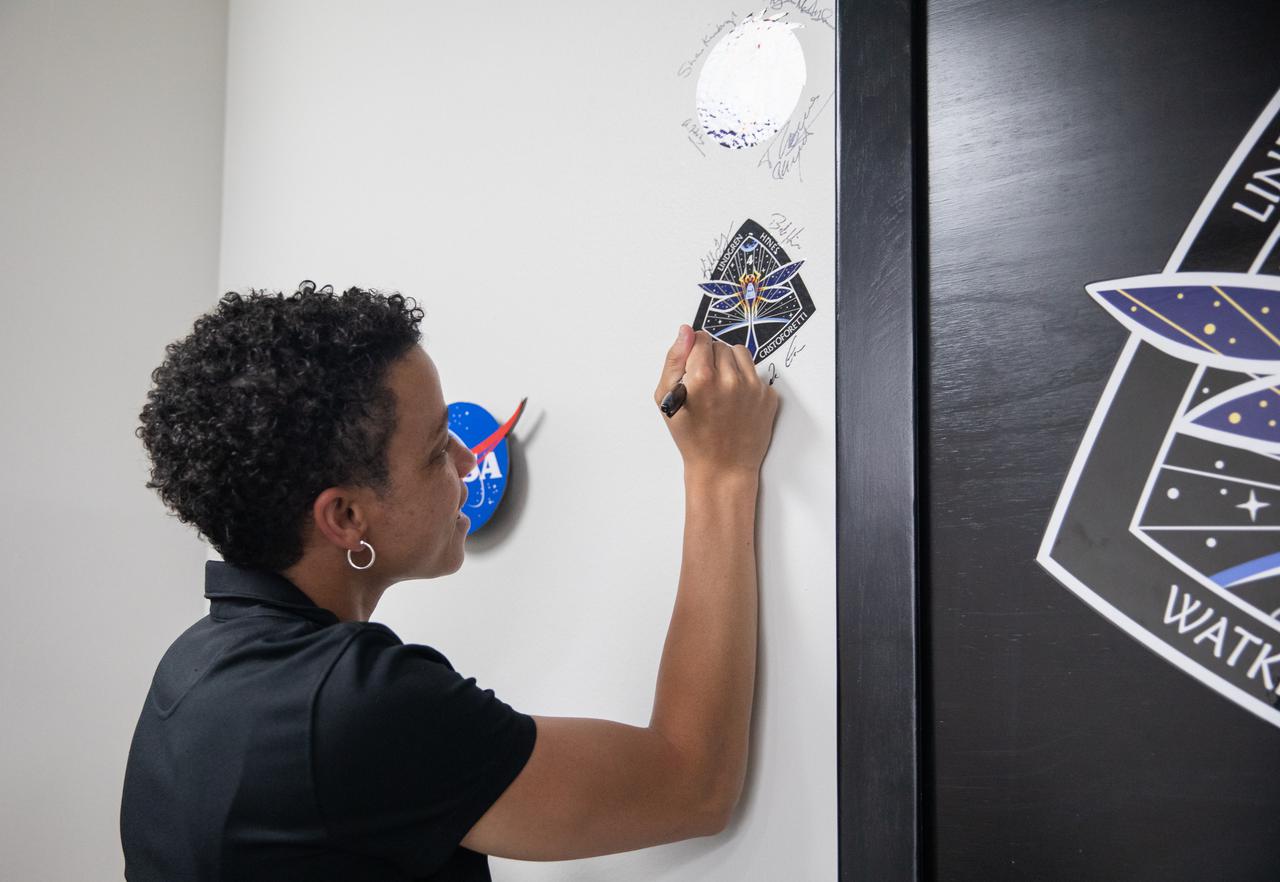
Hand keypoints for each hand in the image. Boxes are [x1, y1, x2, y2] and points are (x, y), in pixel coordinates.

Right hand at [654, 327, 778, 477]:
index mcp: (702, 377)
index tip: (693, 365)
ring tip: (721, 387)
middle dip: (711, 358)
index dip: (694, 351)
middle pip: (720, 345)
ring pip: (740, 353)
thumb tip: (685, 331)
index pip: (700, 338)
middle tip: (706, 383)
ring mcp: (753, 388)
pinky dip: (745, 381)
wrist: (722, 468)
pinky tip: (736, 401)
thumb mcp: (667, 399)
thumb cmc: (691, 437)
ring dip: (730, 364)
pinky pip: (755, 373)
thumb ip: (674, 360)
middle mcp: (730, 379)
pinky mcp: (768, 396)